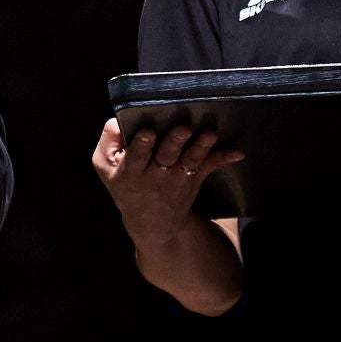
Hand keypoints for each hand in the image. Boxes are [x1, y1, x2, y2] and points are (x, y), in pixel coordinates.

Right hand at [90, 118, 241, 246]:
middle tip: (183, 128)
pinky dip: (223, 159)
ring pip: (189, 161)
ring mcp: (176, 178)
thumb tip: (119, 118)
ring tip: (210, 135)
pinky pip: (209, 167)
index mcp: (130, 170)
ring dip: (201, 147)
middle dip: (174, 141)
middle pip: (165, 156)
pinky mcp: (193, 179)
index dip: (141, 144)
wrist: (150, 222)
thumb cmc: (124, 183)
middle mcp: (154, 175)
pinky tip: (237, 153)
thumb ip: (109, 139)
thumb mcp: (103, 165)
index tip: (147, 131)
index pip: (134, 156)